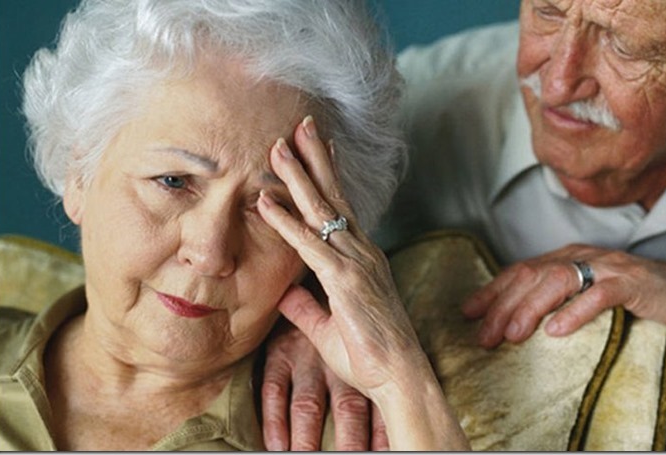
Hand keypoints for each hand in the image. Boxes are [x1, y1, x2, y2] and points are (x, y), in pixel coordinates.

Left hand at [257, 115, 467, 449]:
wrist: (398, 376)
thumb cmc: (370, 355)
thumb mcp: (328, 327)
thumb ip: (307, 307)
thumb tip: (286, 293)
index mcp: (362, 259)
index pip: (342, 208)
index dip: (327, 177)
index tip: (317, 148)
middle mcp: (361, 252)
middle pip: (334, 196)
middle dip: (314, 159)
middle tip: (300, 126)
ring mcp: (355, 263)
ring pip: (322, 210)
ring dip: (298, 177)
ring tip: (278, 146)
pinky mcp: (344, 281)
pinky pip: (309, 245)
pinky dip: (286, 222)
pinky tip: (266, 201)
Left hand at [462, 244, 665, 348]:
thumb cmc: (632, 301)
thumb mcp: (585, 296)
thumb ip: (554, 301)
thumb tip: (511, 323)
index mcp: (566, 257)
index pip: (520, 270)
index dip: (492, 291)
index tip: (467, 314)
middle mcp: (582, 256)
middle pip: (532, 275)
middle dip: (503, 306)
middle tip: (486, 336)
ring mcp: (607, 267)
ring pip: (559, 280)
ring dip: (531, 308)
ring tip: (514, 334)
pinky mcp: (633, 283)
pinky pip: (600, 294)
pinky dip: (576, 312)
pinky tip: (557, 331)